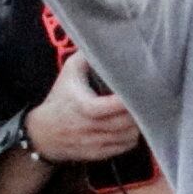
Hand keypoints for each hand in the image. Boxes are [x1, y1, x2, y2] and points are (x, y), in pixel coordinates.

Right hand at [25, 53, 142, 164]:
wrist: (43, 134)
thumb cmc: (60, 99)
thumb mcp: (68, 74)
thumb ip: (85, 57)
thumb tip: (105, 40)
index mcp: (83, 106)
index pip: (110, 106)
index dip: (128, 100)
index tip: (141, 90)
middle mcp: (90, 127)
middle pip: (126, 122)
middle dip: (140, 111)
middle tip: (149, 99)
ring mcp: (96, 143)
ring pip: (130, 136)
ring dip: (139, 124)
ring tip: (142, 111)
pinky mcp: (100, 154)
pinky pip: (126, 146)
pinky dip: (133, 136)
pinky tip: (133, 125)